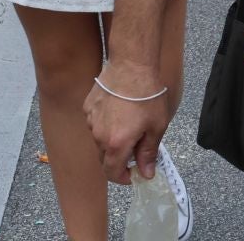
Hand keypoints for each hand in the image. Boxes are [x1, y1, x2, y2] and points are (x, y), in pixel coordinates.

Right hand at [84, 61, 171, 185]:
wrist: (132, 65)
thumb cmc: (148, 96)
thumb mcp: (156, 127)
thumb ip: (148, 153)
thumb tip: (146, 173)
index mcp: (116, 145)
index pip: (112, 173)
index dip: (123, 178)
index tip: (133, 173)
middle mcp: (99, 136)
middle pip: (105, 158)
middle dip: (119, 159)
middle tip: (136, 148)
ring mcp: (91, 120)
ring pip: (100, 140)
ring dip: (112, 140)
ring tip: (129, 124)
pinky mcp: (88, 106)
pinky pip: (95, 123)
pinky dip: (106, 123)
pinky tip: (119, 110)